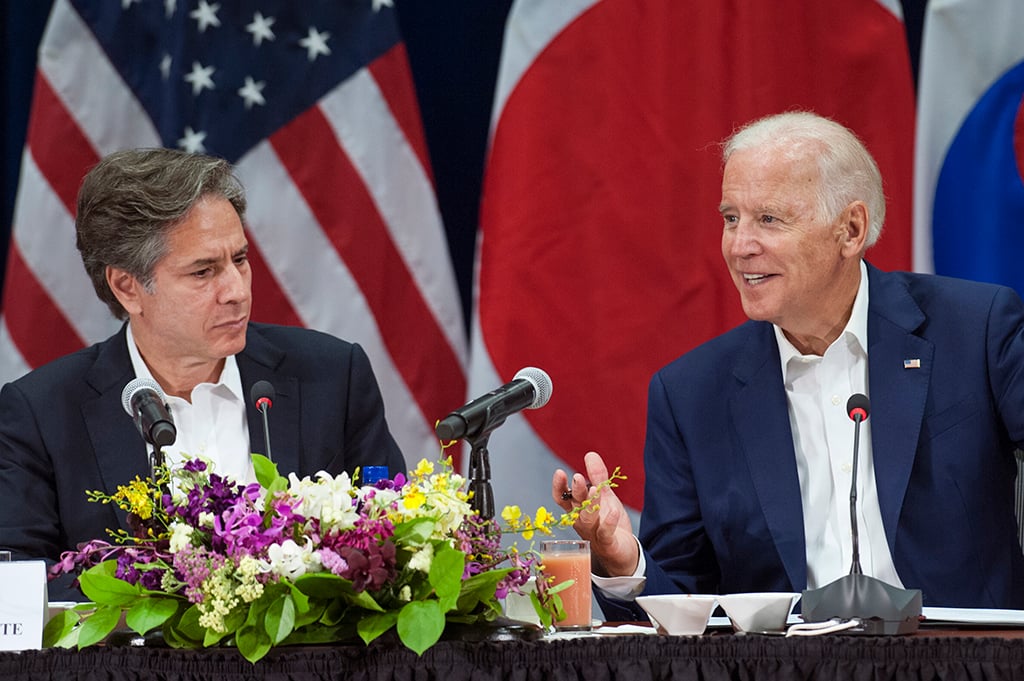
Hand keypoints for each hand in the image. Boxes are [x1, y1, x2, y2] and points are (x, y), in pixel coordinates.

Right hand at [551, 451, 637, 576]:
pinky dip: (609, 523)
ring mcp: (593, 534)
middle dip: (576, 492)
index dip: (559, 487)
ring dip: (590, 504)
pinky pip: (606, 533)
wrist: (621, 552)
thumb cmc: (607, 523)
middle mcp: (581, 522)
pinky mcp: (607, 544)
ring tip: (594, 490)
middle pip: (575, 506)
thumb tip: (590, 454)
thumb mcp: (604, 497)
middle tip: (577, 477)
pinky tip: (614, 511)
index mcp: (577, 510)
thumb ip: (598, 477)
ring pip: (588, 518)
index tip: (559, 472)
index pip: (563, 498)